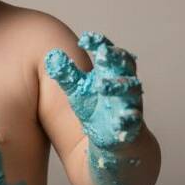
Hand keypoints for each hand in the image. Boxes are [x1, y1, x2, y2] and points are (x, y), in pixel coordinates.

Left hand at [44, 31, 142, 149]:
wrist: (116, 146)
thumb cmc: (95, 113)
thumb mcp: (79, 92)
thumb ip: (68, 75)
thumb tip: (52, 55)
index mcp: (110, 75)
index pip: (108, 54)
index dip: (99, 44)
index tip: (85, 39)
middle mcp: (123, 86)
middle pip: (124, 67)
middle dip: (115, 59)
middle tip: (102, 53)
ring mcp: (130, 105)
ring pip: (129, 91)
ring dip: (117, 87)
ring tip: (102, 85)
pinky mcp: (132, 128)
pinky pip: (132, 121)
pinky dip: (127, 120)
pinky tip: (120, 119)